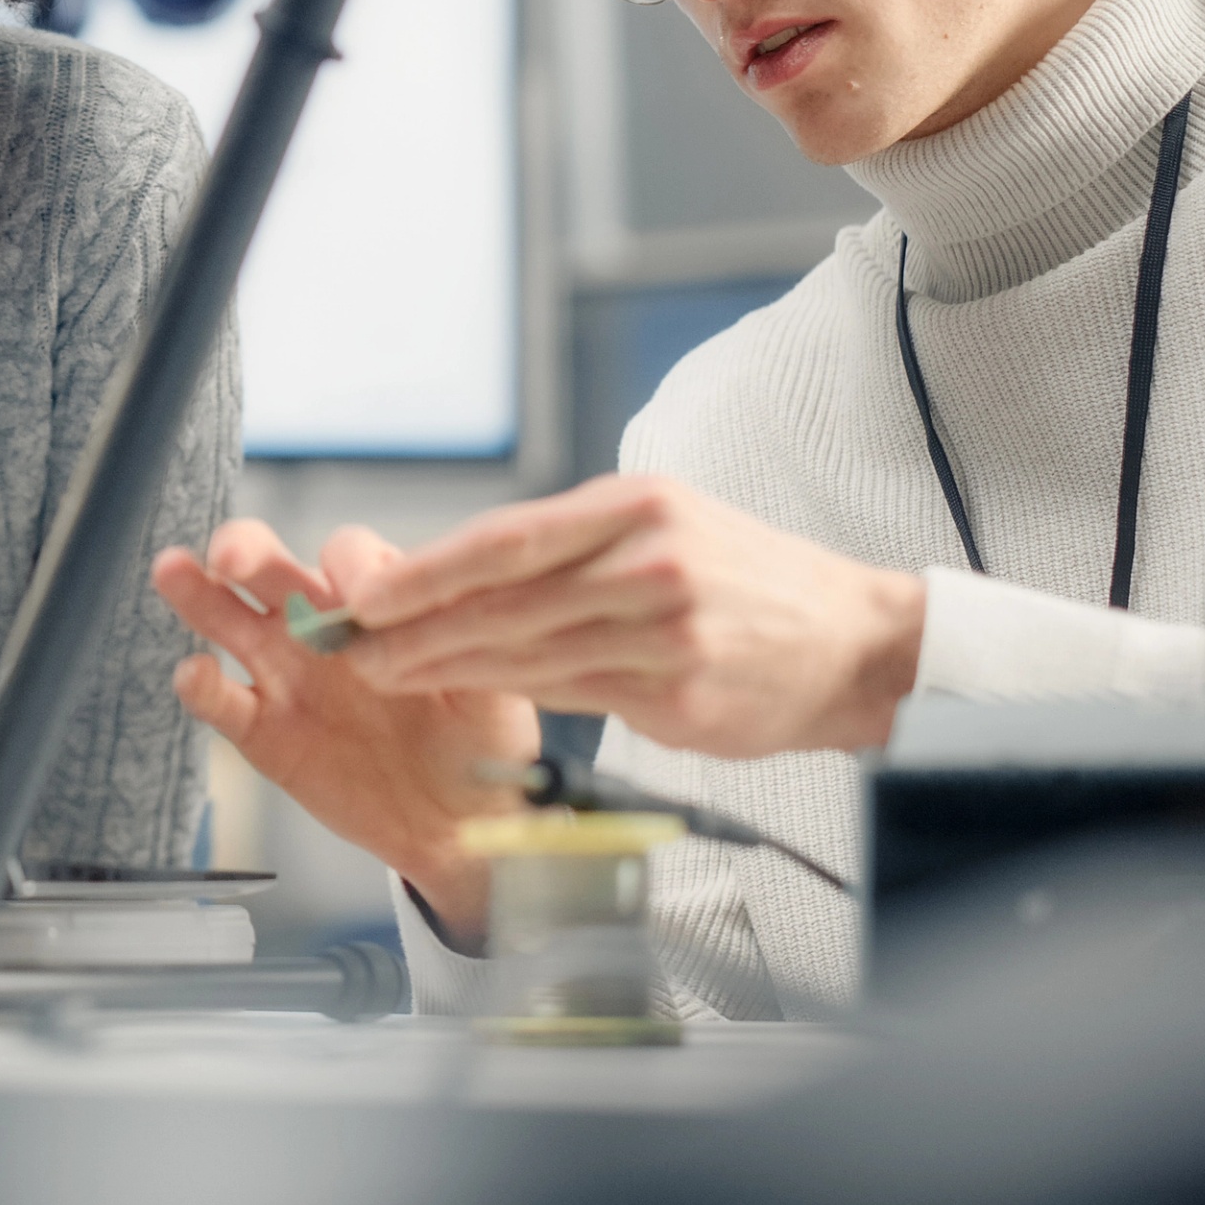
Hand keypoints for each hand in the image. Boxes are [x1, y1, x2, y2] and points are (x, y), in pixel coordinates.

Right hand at [153, 521, 536, 948]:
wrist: (462, 823)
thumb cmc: (482, 741)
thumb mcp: (495, 684)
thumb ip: (467, 642)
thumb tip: (448, 605)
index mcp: (379, 602)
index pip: (350, 556)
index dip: (352, 569)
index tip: (365, 600)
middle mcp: (322, 625)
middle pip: (273, 568)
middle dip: (248, 550)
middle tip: (233, 556)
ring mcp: (288, 675)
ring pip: (230, 620)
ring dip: (199, 593)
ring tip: (172, 570)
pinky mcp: (265, 731)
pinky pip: (223, 702)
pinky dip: (201, 687)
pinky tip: (193, 674)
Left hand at [337, 473, 926, 760]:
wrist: (852, 642)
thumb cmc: (744, 581)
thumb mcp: (664, 526)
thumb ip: (573, 547)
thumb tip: (463, 572)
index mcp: (637, 507)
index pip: (508, 537)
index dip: (429, 569)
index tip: (368, 590)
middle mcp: (649, 561)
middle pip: (506, 597)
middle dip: (417, 625)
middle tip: (352, 643)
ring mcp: (666, 631)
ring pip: (530, 652)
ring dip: (447, 666)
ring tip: (386, 673)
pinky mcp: (678, 692)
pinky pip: (575, 694)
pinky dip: (512, 696)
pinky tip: (467, 696)